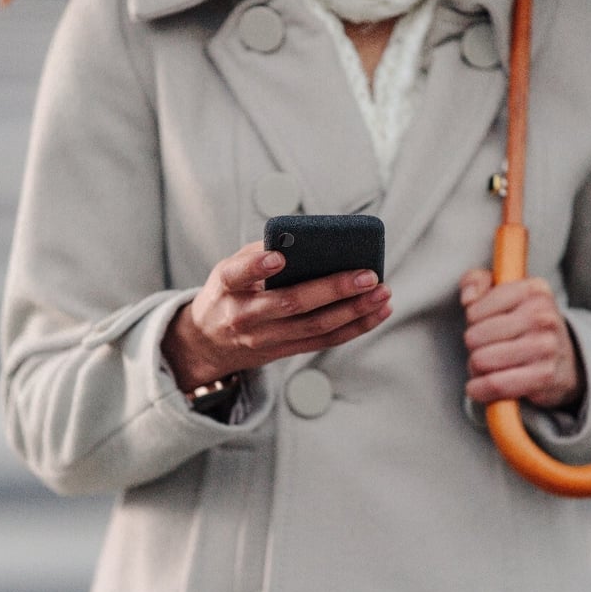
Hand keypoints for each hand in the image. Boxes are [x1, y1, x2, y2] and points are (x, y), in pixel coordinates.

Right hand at [163, 241, 391, 390]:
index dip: (256, 267)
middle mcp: (245, 316)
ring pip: (315, 327)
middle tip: (367, 275)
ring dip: (354, 311)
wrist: (208, 344)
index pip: (237, 275)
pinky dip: (355, 327)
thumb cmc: (228, 294)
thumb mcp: (229, 270)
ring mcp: (266, 339)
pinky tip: (378, 312)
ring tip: (382, 293)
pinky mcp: (284, 352)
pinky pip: (324, 341)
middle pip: (291, 304)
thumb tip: (310, 240)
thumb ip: (261, 254)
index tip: (277, 257)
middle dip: (332, 289)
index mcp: (227, 287)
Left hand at [460, 268, 583, 409]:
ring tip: (487, 365)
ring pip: (481, 361)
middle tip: (486, 348)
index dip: (472, 323)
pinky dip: (480, 389)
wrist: (564, 361)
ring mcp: (546, 346)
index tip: (485, 325)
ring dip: (476, 368)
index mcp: (533, 290)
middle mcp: (543, 316)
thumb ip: (476, 280)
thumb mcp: (502, 292)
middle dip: (473, 347)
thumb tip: (468, 299)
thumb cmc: (523, 324)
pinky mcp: (544, 376)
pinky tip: (480, 387)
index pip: (474, 311)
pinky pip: (495, 384)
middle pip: (474, 337)